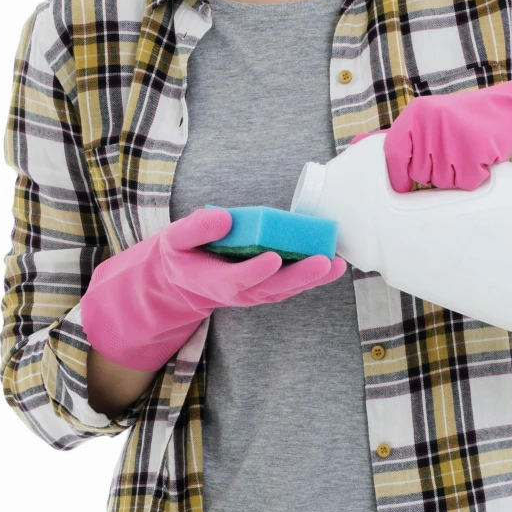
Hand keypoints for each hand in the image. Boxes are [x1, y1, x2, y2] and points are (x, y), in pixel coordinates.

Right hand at [78, 207, 349, 370]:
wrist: (187, 282)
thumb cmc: (183, 256)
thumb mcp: (175, 239)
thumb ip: (196, 228)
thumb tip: (225, 218)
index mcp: (214, 281)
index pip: (238, 279)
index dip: (255, 270)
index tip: (273, 257)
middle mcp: (240, 292)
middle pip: (272, 287)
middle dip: (299, 276)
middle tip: (322, 262)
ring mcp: (257, 292)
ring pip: (287, 288)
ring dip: (313, 278)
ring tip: (336, 264)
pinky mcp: (269, 287)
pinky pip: (293, 285)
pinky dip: (314, 277)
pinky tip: (334, 264)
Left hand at [358, 62, 511, 193]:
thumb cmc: (469, 124)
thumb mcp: (432, 122)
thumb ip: (404, 139)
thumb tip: (361, 151)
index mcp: (415, 114)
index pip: (393, 153)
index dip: (399, 175)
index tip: (404, 187)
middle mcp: (428, 121)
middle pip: (421, 174)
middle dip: (439, 175)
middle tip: (457, 155)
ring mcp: (450, 134)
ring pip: (443, 183)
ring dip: (459, 178)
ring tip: (471, 154)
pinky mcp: (472, 148)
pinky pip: (466, 184)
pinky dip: (477, 179)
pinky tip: (484, 159)